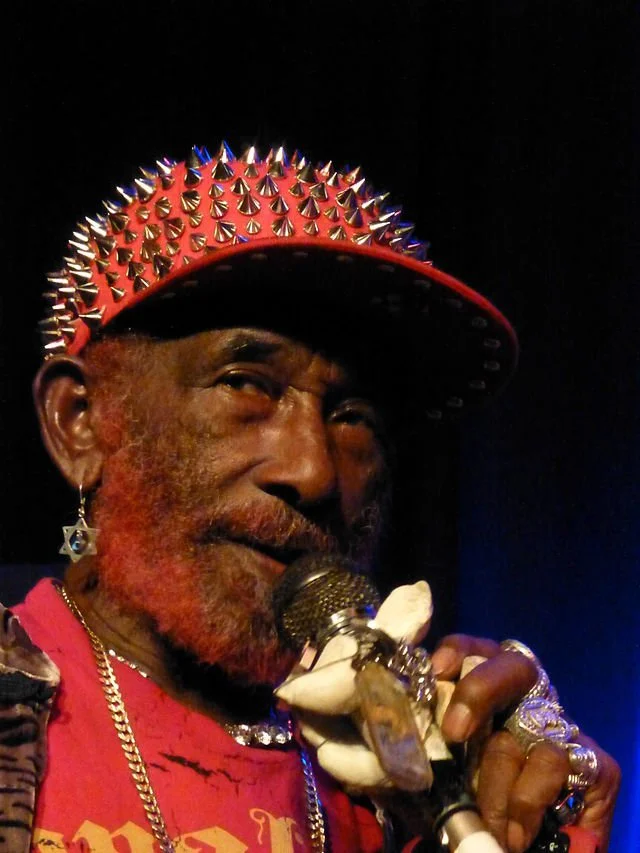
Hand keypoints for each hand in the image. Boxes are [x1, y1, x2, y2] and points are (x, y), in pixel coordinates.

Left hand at [432, 635, 620, 852]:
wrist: (517, 852)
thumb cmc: (470, 811)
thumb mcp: (434, 780)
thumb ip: (413, 754)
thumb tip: (374, 741)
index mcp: (487, 696)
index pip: (474, 651)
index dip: (457, 650)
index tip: (437, 668)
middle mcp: (529, 702)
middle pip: (514, 665)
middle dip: (480, 689)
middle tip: (454, 730)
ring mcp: (563, 730)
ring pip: (527, 728)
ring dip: (496, 781)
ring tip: (486, 822)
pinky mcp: (595, 765)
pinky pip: (555, 765)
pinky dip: (528, 799)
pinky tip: (515, 833)